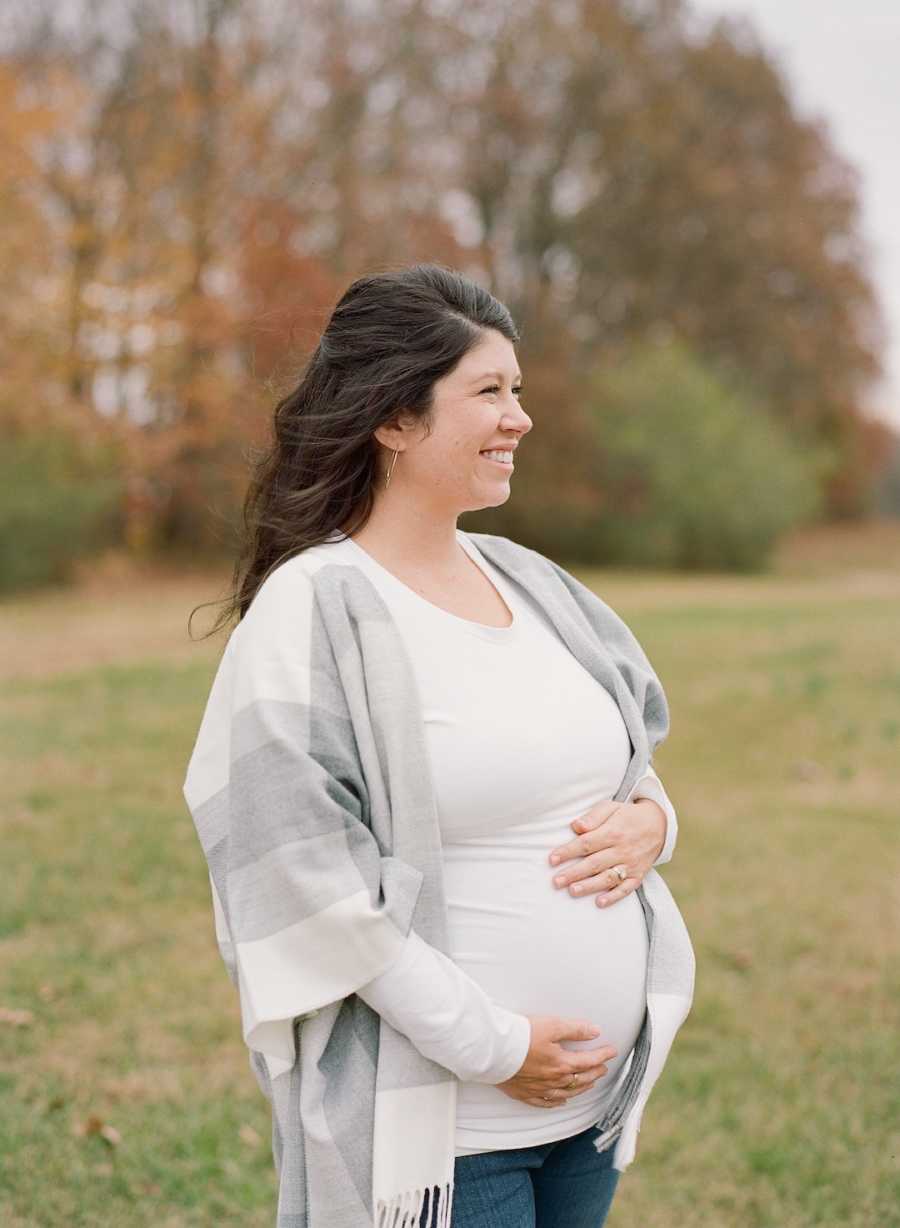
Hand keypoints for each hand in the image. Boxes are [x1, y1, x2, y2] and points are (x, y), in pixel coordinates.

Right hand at [495, 1016, 617, 1107]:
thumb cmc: (521, 1036)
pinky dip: (556, 1102)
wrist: (494, 1050)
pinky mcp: (524, 1093)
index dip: (602, 1055)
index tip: (612, 1051)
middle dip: (595, 1072)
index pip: (589, 1061)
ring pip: (566, 1093)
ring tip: (588, 1083)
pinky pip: (545, 1103)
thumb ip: (575, 1029)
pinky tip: (560, 1101)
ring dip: (580, 1088)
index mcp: (562, 1063)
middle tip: (603, 1067)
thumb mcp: (552, 1025)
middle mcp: (553, 1080)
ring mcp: (539, 1089)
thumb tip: (595, 1032)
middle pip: (580, 1079)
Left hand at [548, 798, 666, 908]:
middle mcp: (622, 850)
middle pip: (594, 863)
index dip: (568, 852)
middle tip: (556, 882)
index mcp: (612, 832)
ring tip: (572, 891)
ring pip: (608, 878)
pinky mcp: (638, 875)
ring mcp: (631, 864)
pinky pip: (627, 889)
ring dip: (590, 886)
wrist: (659, 825)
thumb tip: (575, 826)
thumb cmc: (627, 816)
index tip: (552, 860)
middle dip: (574, 873)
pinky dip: (614, 897)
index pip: (586, 844)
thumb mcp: (611, 808)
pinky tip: (600, 903)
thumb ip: (593, 817)